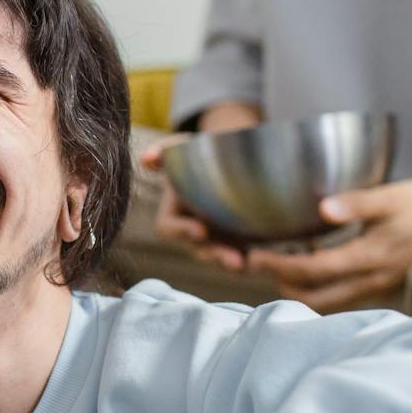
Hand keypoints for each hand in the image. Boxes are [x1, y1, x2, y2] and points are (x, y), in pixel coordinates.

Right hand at [140, 136, 247, 272]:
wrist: (233, 157)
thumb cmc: (201, 151)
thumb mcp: (183, 147)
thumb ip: (164, 151)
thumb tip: (146, 159)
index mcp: (174, 213)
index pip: (168, 228)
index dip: (182, 231)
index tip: (201, 230)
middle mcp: (192, 230)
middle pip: (198, 249)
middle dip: (215, 255)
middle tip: (234, 261)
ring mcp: (214, 237)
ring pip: (220, 256)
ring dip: (232, 262)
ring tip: (248, 264)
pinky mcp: (236, 240)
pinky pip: (241, 254)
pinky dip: (252, 258)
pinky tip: (265, 258)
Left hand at [246, 178, 411, 311]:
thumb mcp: (392, 196)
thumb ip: (357, 203)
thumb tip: (322, 209)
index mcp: (369, 257)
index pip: (313, 269)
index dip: (280, 265)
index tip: (254, 257)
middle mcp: (371, 280)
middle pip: (314, 297)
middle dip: (283, 283)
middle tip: (262, 264)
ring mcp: (376, 287)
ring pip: (327, 301)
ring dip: (300, 288)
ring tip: (283, 263)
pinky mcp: (380, 287)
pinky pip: (341, 296)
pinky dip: (319, 286)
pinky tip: (312, 262)